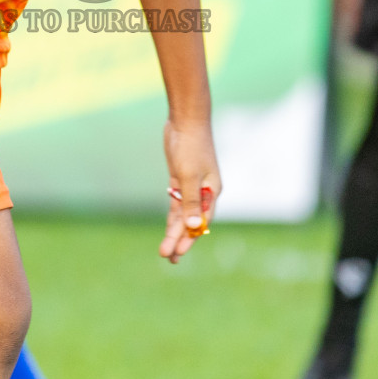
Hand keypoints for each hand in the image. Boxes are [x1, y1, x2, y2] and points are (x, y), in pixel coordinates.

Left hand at [158, 118, 220, 263]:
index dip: (190, 238)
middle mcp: (204, 191)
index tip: (177, 253)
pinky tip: (169, 229)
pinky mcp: (180, 179)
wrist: (186, 120)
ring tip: (165, 251)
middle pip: (191, 221)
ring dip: (175, 231)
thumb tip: (195, 227)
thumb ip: (191, 202)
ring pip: (183, 214)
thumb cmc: (191, 146)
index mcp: (212, 192)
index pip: (201, 222)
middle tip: (168, 258)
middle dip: (180, 239)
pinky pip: (177, 202)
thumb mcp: (189, 175)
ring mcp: (192, 185)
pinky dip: (173, 215)